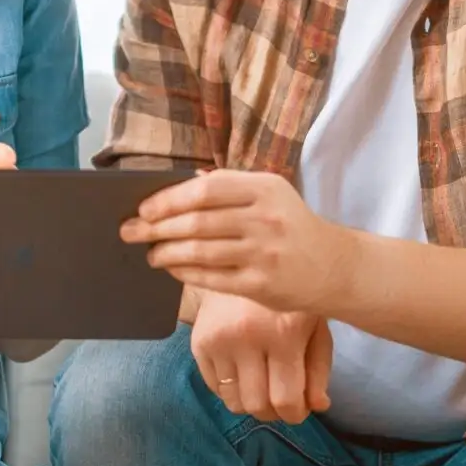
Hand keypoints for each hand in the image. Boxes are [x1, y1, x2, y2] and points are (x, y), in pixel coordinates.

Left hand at [121, 170, 349, 314]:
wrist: (334, 267)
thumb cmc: (293, 227)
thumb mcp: (272, 194)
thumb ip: (230, 185)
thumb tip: (185, 181)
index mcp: (265, 188)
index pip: (206, 189)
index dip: (169, 199)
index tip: (144, 208)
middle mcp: (265, 218)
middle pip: (198, 222)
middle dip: (157, 228)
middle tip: (131, 232)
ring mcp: (264, 253)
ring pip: (200, 251)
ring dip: (167, 253)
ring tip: (150, 253)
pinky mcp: (261, 285)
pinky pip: (212, 278)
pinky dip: (186, 273)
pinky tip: (173, 269)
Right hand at [190, 291, 330, 423]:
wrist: (243, 263)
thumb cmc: (287, 299)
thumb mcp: (315, 327)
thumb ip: (319, 369)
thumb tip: (318, 407)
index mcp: (283, 333)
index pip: (285, 399)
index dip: (295, 414)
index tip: (298, 409)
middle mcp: (247, 337)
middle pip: (256, 405)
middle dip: (273, 412)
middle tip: (281, 401)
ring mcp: (219, 340)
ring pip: (233, 402)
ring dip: (250, 403)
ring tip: (262, 387)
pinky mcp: (199, 342)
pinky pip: (214, 388)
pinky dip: (231, 389)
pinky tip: (243, 372)